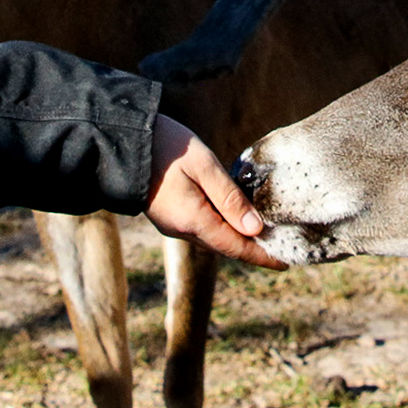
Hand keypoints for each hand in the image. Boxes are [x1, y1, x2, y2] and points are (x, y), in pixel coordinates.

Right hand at [146, 116, 285, 268]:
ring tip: (265, 234)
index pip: (235, 247)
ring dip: (238, 238)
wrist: (121, 142)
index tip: (285, 264)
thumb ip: (229, 197)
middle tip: (282, 247)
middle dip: (253, 248)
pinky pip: (202, 228)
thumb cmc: (166, 147)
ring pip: (213, 238)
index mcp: (193, 220)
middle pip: (226, 245)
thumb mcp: (203, 165)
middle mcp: (182, 229)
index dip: (262, 256)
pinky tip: (236, 217)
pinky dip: (223, 227)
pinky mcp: (168, 215)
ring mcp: (173, 224)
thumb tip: (255, 229)